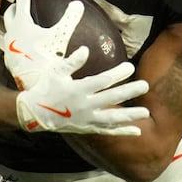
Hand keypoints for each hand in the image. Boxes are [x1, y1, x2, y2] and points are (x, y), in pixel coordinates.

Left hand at [0, 0, 82, 89]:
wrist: (33, 86)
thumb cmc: (47, 59)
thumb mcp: (61, 36)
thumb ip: (70, 19)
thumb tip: (78, 4)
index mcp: (22, 23)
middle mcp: (11, 32)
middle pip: (10, 11)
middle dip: (17, 4)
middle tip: (24, 0)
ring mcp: (8, 46)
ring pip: (7, 28)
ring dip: (14, 22)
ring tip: (22, 21)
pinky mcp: (9, 59)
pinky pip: (10, 43)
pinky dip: (17, 38)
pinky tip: (24, 44)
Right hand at [15, 59, 149, 136]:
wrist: (34, 113)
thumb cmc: (46, 88)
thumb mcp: (56, 72)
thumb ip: (72, 62)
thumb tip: (86, 50)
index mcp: (77, 89)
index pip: (102, 81)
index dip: (117, 74)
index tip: (130, 67)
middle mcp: (84, 105)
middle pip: (111, 98)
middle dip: (129, 92)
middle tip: (145, 85)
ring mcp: (86, 119)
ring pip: (112, 119)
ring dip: (130, 116)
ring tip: (146, 113)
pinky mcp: (87, 128)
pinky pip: (107, 131)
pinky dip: (122, 131)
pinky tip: (137, 131)